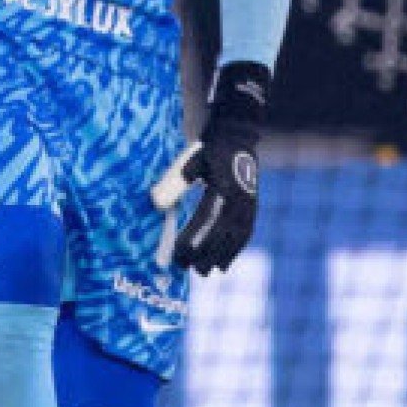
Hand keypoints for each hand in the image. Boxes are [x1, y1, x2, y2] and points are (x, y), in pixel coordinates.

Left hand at [151, 63, 267, 275]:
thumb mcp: (188, 161)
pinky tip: (226, 262)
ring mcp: (249, 203)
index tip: (179, 255)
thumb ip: (173, 183)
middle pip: (223, 233)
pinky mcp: (252, 205)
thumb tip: (155, 204)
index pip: (206, 220)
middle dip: (207, 254)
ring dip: (222, 255)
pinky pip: (246, 231)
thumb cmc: (208, 148)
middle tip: (190, 270)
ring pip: (237, 236)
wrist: (236, 134)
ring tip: (208, 272)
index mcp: (223, 187)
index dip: (194, 239)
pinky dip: (236, 248)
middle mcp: (240, 198)